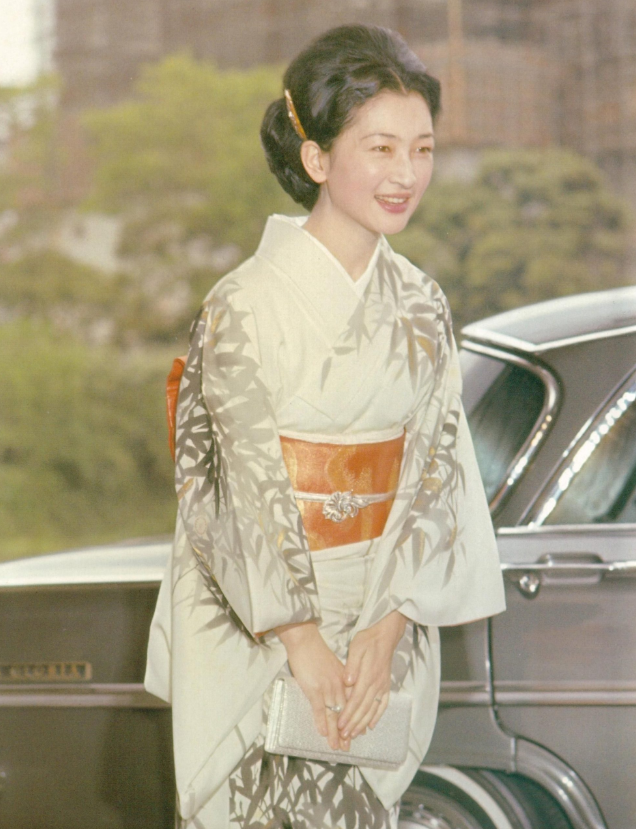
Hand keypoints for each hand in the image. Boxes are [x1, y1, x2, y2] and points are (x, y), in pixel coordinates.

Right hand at [275, 621, 349, 750]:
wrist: (305, 640)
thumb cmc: (316, 652)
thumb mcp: (333, 666)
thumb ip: (339, 680)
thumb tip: (340, 693)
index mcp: (344, 680)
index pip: (351, 704)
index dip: (355, 719)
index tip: (358, 733)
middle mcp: (338, 685)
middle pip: (345, 712)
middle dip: (347, 731)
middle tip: (348, 747)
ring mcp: (327, 687)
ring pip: (333, 714)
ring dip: (335, 732)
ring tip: (337, 746)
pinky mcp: (314, 688)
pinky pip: (319, 708)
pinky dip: (321, 721)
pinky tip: (323, 733)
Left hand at [338, 611, 406, 738]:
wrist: (386, 635)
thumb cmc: (368, 640)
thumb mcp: (356, 648)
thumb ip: (352, 666)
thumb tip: (347, 682)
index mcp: (368, 676)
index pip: (356, 700)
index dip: (348, 714)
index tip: (340, 725)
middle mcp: (377, 684)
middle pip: (364, 708)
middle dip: (353, 723)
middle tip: (344, 736)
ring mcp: (383, 686)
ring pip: (373, 709)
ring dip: (363, 723)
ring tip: (355, 734)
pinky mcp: (386, 685)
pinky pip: (383, 704)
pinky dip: (377, 715)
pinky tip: (372, 724)